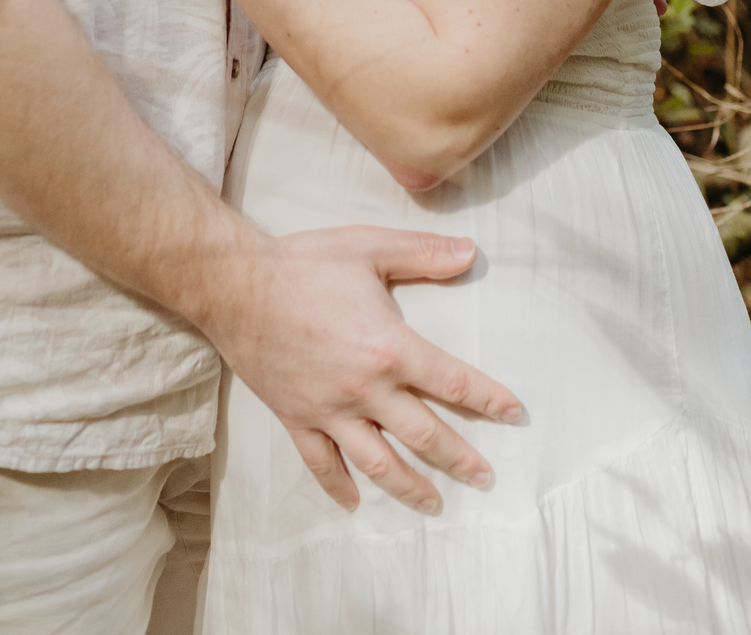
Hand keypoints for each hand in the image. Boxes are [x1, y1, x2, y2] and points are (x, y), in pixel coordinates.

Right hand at [203, 225, 522, 515]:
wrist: (236, 286)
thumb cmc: (304, 263)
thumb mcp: (369, 247)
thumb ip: (422, 253)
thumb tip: (471, 253)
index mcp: (389, 348)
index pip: (452, 382)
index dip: (487, 399)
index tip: (513, 413)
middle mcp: (365, 389)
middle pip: (424, 434)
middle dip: (460, 458)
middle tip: (486, 478)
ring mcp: (329, 409)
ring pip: (378, 462)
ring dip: (411, 487)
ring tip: (435, 504)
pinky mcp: (297, 418)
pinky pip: (322, 463)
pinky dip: (339, 487)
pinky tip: (355, 503)